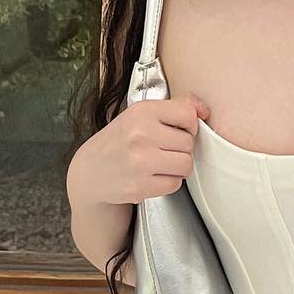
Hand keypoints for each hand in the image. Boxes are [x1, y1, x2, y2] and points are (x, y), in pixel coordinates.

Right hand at [68, 91, 212, 208]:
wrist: (88, 172)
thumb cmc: (119, 141)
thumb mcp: (140, 115)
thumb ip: (173, 108)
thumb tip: (204, 110)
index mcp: (141, 112)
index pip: (188, 114)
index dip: (189, 125)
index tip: (179, 131)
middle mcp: (140, 134)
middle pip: (189, 143)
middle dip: (181, 149)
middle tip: (163, 151)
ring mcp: (139, 162)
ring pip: (186, 165)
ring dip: (177, 167)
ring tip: (160, 164)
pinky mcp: (139, 186)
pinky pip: (174, 184)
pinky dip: (167, 182)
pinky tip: (152, 176)